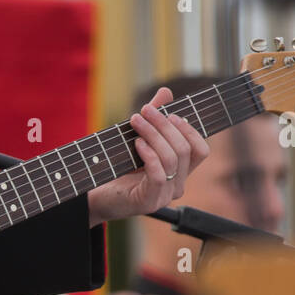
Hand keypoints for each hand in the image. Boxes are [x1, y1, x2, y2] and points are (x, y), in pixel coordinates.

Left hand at [87, 87, 208, 225]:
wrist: (95, 195)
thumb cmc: (117, 168)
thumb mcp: (138, 139)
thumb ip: (153, 119)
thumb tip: (166, 92)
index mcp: (179, 172)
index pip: (200, 150)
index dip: (189, 130)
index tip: (170, 114)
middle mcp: (176, 185)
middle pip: (184, 150)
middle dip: (165, 125)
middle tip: (145, 111)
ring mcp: (164, 196)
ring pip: (171, 159)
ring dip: (154, 134)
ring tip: (136, 121)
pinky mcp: (149, 202)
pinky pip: (158, 175)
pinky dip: (149, 155)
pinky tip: (137, 143)